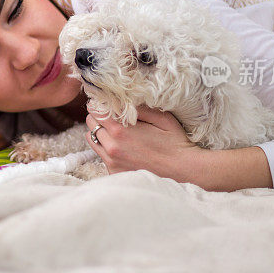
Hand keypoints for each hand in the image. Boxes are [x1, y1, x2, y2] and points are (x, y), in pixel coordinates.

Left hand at [85, 105, 204, 183]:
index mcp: (121, 131)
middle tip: (112, 116)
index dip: (100, 104)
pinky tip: (124, 149)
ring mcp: (112, 162)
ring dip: (100, 133)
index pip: (95, 111)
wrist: (183, 171)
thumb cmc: (175, 142)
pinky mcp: (114, 173)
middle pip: (90, 124)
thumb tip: (121, 100)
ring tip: (116, 133)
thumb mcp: (161, 117)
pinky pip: (101, 156)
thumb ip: (139, 107)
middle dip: (99, 117)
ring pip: (92, 140)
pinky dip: (107, 149)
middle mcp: (112, 148)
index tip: (107, 103)